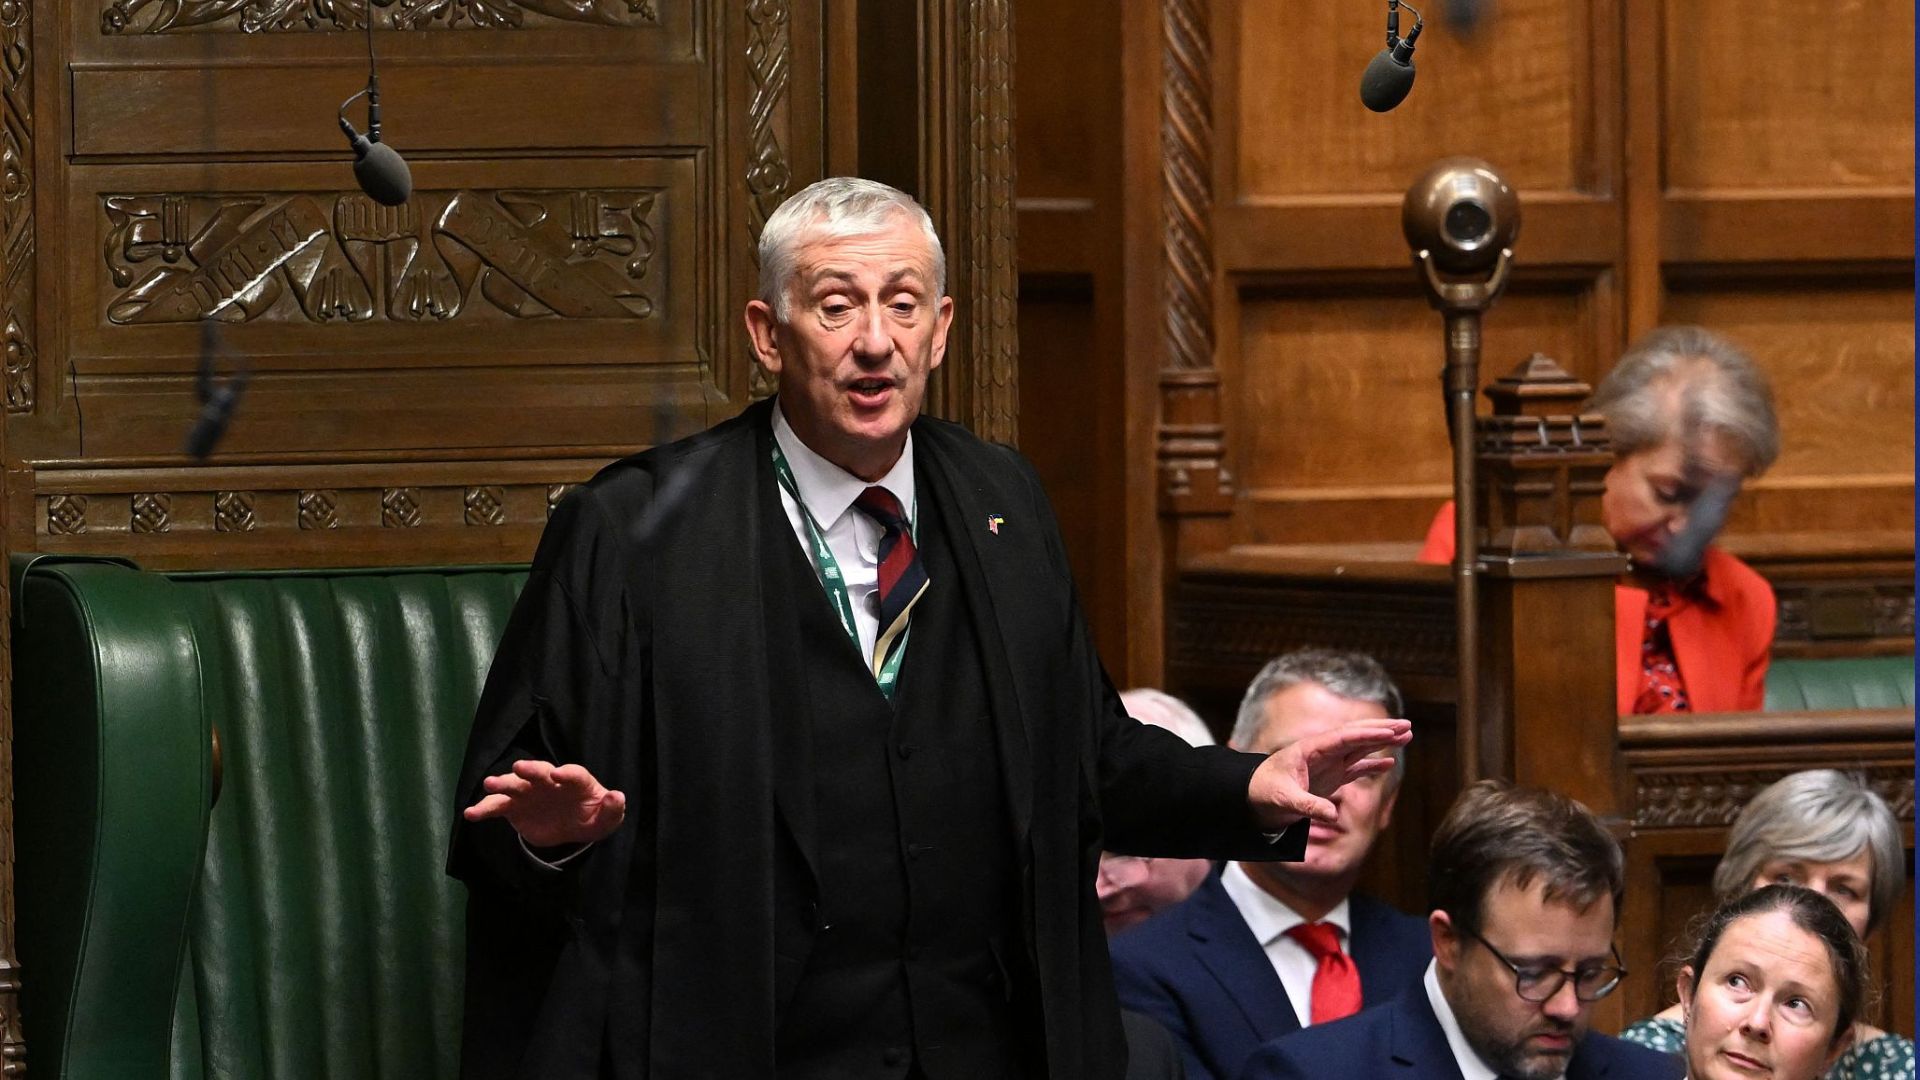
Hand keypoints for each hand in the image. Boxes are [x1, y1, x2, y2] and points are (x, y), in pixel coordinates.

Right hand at [463, 759, 626, 847]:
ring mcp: (530, 793)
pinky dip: (484, 809)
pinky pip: (497, 807)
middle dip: (530, 769)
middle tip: (519, 768)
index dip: (567, 773)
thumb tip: (616, 796)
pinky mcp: (514, 808)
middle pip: (540, 771)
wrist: (571, 827)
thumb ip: (612, 809)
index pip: (573, 774)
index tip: (559, 774)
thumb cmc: (592, 817)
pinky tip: (471, 814)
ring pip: (514, 784)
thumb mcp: (607, 819)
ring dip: (502, 783)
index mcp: (576, 781)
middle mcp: (550, 781)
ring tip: (489, 784)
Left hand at [1247, 719, 1411, 831]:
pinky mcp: (1330, 777)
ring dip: (1382, 742)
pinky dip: (1372, 764)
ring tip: (1407, 735)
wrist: (1252, 799)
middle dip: (1381, 730)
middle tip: (1407, 724)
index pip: (1343, 738)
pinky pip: (1355, 767)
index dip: (1367, 734)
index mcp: (1309, 749)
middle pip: (1356, 736)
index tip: (1389, 731)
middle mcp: (1321, 752)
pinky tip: (1389, 761)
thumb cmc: (1264, 794)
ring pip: (1359, 749)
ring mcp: (1327, 764)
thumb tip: (1331, 816)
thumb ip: (1308, 805)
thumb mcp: (1284, 800)